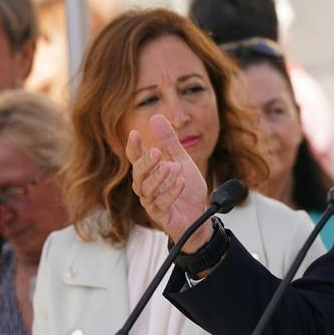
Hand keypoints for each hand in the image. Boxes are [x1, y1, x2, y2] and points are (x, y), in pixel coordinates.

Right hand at [125, 114, 210, 247]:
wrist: (200, 217)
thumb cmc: (187, 190)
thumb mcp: (182, 161)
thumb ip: (169, 142)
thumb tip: (156, 117)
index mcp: (149, 172)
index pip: (136, 158)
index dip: (134, 147)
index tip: (134, 133)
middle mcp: (146, 187)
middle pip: (138, 175)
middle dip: (146, 163)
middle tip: (156, 153)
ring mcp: (152, 202)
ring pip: (147, 190)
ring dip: (158, 178)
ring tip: (170, 167)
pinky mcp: (161, 216)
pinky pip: (162, 204)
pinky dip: (171, 193)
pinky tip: (181, 182)